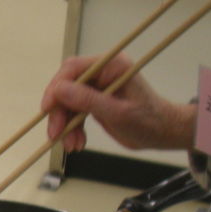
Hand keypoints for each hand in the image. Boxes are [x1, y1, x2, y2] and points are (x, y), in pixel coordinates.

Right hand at [41, 54, 196, 152]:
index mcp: (110, 66)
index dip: (56, 88)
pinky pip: (74, 112)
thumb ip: (87, 100)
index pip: (73, 69)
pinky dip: (72, 129)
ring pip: (67, 103)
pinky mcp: (94, 101)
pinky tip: (77, 143)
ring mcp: (97, 87)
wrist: (162, 133)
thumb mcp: (117, 113)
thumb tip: (59, 90)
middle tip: (56, 135)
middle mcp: (101, 73)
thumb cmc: (148, 121)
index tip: (47, 109)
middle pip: (66, 87)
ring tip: (71, 145)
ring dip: (65, 125)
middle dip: (59, 112)